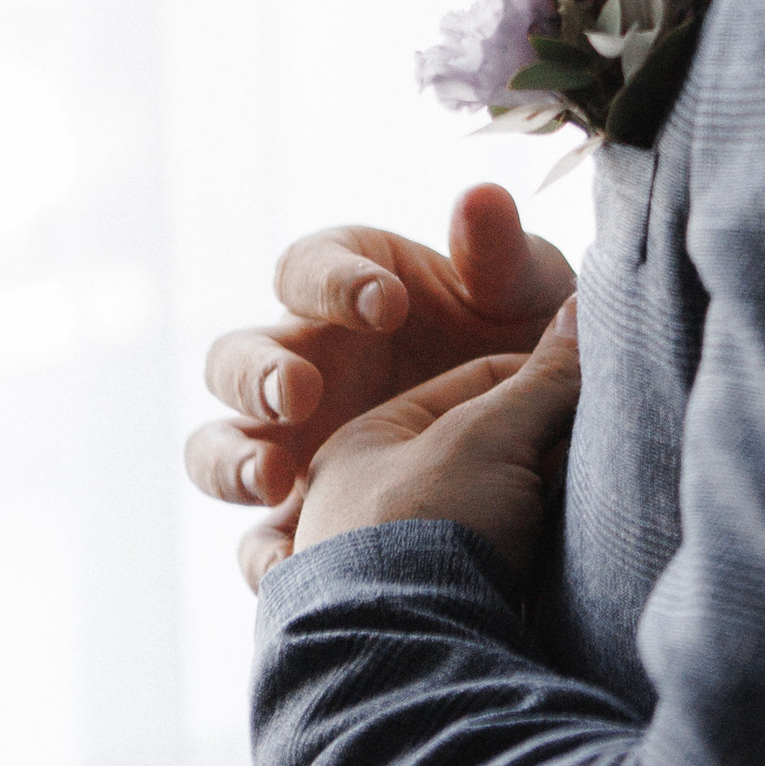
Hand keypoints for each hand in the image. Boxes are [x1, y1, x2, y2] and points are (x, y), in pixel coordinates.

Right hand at [185, 182, 573, 565]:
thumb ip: (499, 253)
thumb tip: (480, 198)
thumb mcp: (524, 294)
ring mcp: (290, 442)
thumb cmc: (525, 339)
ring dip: (232, 460)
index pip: (304, 268)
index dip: (332, 282)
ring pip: (217, 446)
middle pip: (233, 360)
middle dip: (256, 374)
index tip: (388, 306)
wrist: (546, 442)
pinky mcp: (301, 515)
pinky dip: (261, 555)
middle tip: (300, 392)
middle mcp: (301, 361)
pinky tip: (286, 567)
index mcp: (341, 289)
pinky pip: (256, 539)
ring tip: (273, 479)